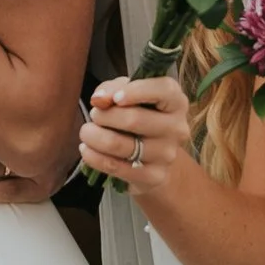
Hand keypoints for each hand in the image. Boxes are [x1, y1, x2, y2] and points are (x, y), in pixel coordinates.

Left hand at [78, 75, 192, 188]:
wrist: (154, 157)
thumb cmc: (140, 115)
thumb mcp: (129, 93)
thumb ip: (113, 88)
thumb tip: (99, 100)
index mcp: (177, 102)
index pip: (163, 90)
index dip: (136, 91)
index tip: (114, 98)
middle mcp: (177, 128)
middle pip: (134, 119)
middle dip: (104, 115)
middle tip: (94, 115)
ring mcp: (167, 155)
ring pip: (118, 144)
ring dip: (93, 136)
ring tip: (87, 132)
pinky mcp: (154, 176)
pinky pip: (114, 166)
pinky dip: (93, 156)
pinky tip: (86, 150)